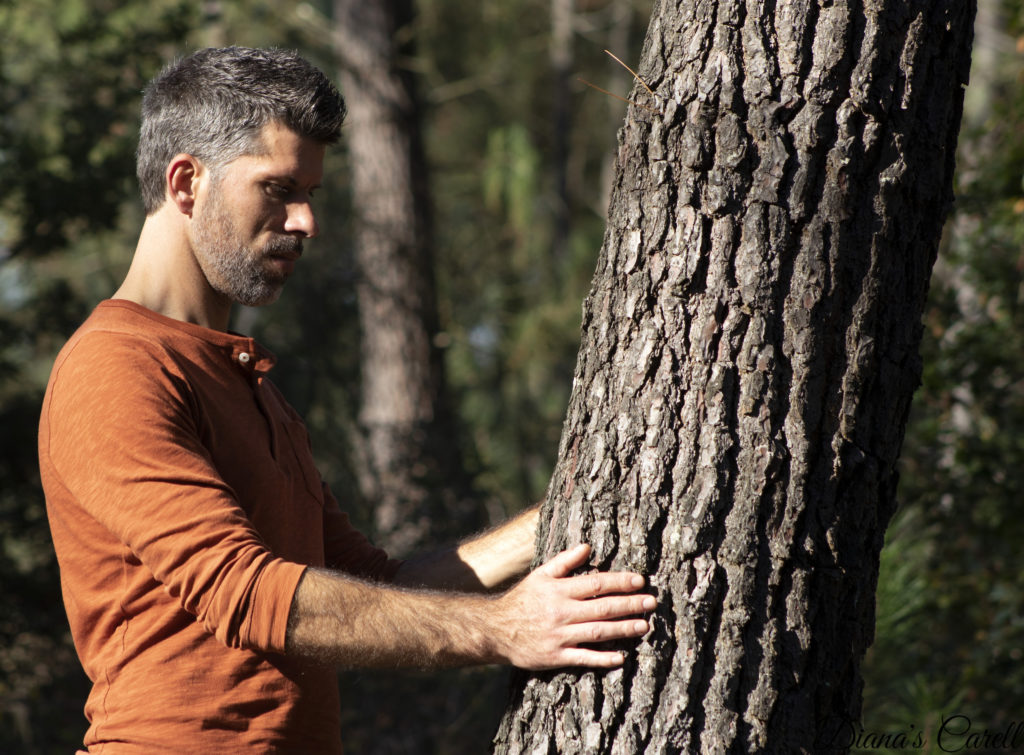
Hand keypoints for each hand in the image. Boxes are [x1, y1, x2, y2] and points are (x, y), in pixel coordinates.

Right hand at [491, 543, 654, 669]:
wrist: (495, 630)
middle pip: (602, 608)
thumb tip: (588, 546)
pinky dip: (603, 658)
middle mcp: (561, 612)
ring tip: (645, 626)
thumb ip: (565, 561)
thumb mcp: (540, 575)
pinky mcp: (556, 656)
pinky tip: (621, 657)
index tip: (640, 581)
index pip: (596, 584)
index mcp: (559, 590)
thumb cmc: (522, 599)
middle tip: (652, 602)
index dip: (620, 582)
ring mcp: (559, 636)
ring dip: (623, 629)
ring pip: (598, 632)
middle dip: (630, 604)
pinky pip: (583, 658)